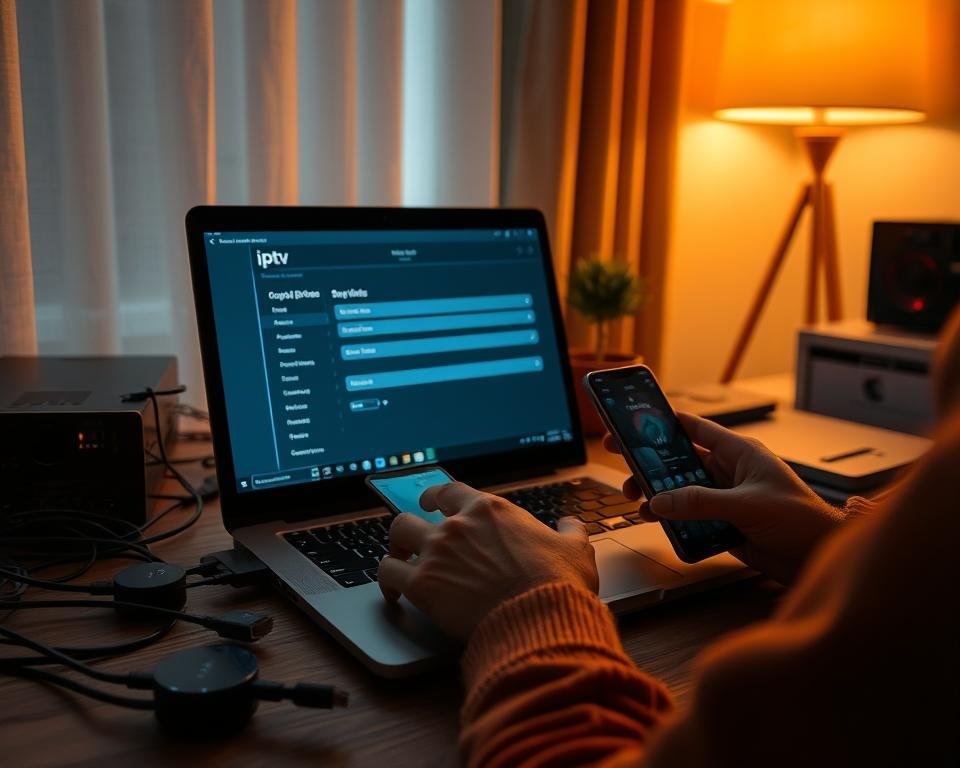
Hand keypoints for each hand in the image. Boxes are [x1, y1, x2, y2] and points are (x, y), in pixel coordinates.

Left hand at [377, 482, 598, 639]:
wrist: (540, 616)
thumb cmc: (558, 582)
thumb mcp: (575, 548)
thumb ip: (570, 531)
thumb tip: (572, 524)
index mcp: (490, 509)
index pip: (449, 490)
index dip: (437, 496)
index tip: (433, 502)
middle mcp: (457, 525)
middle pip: (414, 513)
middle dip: (411, 524)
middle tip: (412, 536)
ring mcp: (437, 552)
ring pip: (397, 536)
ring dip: (396, 548)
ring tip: (399, 562)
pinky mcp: (422, 584)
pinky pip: (388, 575)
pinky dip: (387, 582)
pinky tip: (393, 594)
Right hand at [605, 413, 843, 582]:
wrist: (818, 559)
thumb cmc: (802, 521)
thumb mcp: (749, 505)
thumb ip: (702, 502)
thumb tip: (661, 500)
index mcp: (740, 454)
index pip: (696, 428)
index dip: (665, 422)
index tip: (635, 420)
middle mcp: (728, 473)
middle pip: (679, 459)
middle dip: (649, 460)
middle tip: (620, 457)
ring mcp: (723, 499)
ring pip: (679, 489)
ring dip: (655, 492)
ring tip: (634, 496)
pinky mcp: (721, 524)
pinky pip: (687, 517)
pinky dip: (668, 518)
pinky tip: (652, 519)